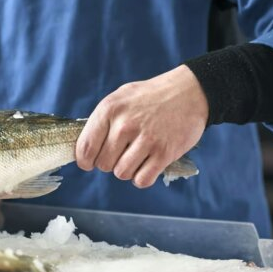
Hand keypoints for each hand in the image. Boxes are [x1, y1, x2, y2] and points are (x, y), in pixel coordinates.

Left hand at [75, 65, 207, 187]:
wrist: (190, 91)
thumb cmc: (150, 97)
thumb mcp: (120, 98)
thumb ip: (101, 122)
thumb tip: (83, 149)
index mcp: (109, 110)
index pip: (85, 148)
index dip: (85, 161)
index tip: (90, 163)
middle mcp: (125, 124)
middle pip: (103, 164)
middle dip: (110, 162)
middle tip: (122, 152)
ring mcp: (146, 139)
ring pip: (121, 173)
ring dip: (127, 170)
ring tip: (136, 156)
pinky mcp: (164, 152)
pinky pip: (142, 180)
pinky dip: (142, 178)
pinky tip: (147, 165)